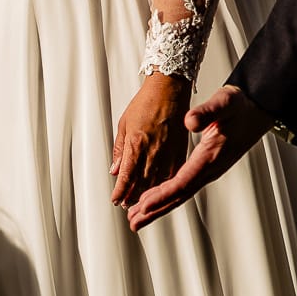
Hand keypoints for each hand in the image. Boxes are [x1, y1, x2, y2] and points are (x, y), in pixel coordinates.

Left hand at [110, 73, 192, 208]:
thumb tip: (115, 170)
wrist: (170, 88)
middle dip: (132, 197)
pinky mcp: (181, 150)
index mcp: (137, 144)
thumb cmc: (146, 102)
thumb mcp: (124, 124)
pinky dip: (164, 183)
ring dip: (147, 194)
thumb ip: (120, 149)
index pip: (127, 175)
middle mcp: (153, 151)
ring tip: (140, 204)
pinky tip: (159, 189)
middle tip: (126, 207)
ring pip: (157, 181)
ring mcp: (169, 151)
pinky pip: (173, 173)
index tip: (116, 200)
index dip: (120, 191)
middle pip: (142, 183)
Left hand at [126, 85, 276, 229]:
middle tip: (134, 222)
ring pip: (180, 194)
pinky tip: (155, 199)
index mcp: (211, 156)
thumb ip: (208, 112)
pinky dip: (167, 195)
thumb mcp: (225, 102)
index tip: (143, 205)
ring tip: (138, 217)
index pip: (182, 182)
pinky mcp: (208, 167)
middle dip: (156, 210)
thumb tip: (190, 122)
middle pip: (179, 195)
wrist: (259, 108)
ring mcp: (210, 170)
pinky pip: (184, 186)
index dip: (162, 195)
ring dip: (159, 206)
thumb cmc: (242, 106)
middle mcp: (210, 168)